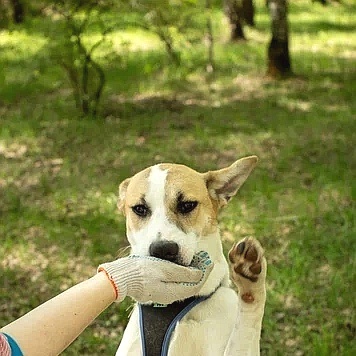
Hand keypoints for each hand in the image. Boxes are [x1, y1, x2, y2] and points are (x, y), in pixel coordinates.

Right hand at [98, 251, 212, 303]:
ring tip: (193, 261)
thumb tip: (200, 274)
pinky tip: (178, 267)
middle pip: (190, 286)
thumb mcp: (165, 269)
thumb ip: (183, 273)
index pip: (196, 285)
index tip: (210, 261)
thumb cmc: (143, 271)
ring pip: (182, 286)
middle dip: (199, 274)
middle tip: (203, 260)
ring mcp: (162, 294)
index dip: (205, 273)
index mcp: (174, 292)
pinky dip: (179, 276)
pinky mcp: (155, 290)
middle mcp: (170, 296)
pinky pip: (173, 285)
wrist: (121, 277)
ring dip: (189, 274)